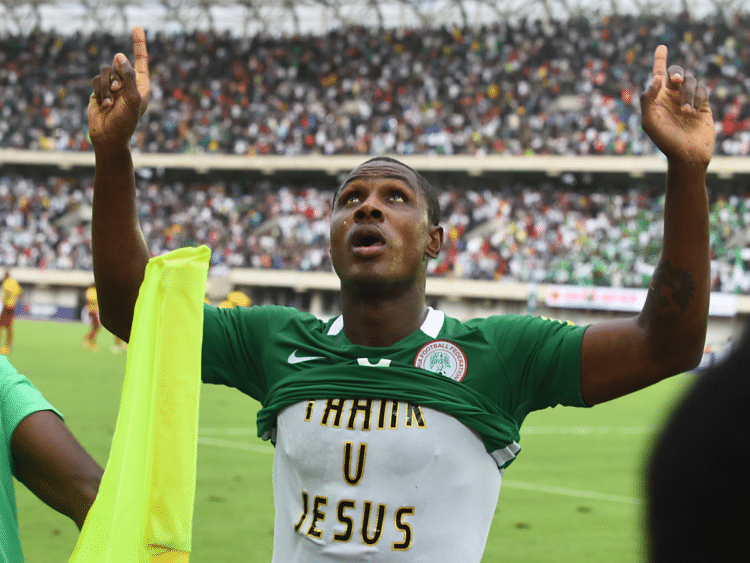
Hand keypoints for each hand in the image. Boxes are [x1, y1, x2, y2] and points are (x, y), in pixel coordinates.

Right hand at [88, 26, 150, 147]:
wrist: (109, 137)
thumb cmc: (125, 121)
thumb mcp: (132, 98)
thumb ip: (127, 76)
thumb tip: (119, 55)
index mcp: (141, 84)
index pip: (140, 60)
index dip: (139, 44)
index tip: (137, 27)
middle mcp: (128, 83)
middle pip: (118, 64)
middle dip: (116, 77)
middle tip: (118, 93)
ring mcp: (113, 86)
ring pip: (105, 71)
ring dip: (106, 87)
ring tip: (109, 103)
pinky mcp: (99, 90)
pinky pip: (96, 80)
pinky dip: (98, 91)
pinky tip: (103, 105)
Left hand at [640, 45, 713, 165]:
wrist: (686, 154)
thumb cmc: (665, 140)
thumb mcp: (649, 122)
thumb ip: (648, 99)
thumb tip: (656, 78)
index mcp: (656, 99)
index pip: (657, 76)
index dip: (659, 60)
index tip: (661, 47)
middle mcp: (671, 97)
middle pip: (675, 73)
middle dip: (676, 73)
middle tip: (676, 80)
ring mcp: (687, 99)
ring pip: (690, 81)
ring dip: (687, 95)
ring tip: (685, 112)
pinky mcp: (702, 104)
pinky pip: (701, 90)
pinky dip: (696, 99)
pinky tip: (692, 113)